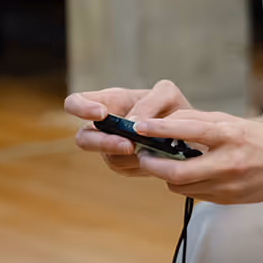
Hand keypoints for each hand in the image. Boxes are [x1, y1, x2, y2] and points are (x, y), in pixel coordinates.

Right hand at [65, 80, 192, 177]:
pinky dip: (141, 163)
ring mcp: (111, 148)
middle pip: (83, 138)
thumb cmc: (171, 106)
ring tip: (149, 151)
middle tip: (128, 145)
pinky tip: (157, 157)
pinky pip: (126, 167)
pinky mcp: (124, 165)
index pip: (75, 102)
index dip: (81, 108)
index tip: (102, 114)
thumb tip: (133, 123)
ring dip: (128, 156)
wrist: (187, 131)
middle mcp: (103, 127)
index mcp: (109, 102)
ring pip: (108, 156)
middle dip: (104, 143)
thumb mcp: (166, 95)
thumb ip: (151, 102)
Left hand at [124, 111, 262, 203]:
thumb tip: (166, 124)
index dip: (159, 128)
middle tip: (144, 155)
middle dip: (153, 164)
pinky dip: (185, 184)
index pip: (189, 130)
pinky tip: (191, 174)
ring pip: (180, 185)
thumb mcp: (237, 123)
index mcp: (232, 135)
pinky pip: (193, 193)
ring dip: (167, 175)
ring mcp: (227, 184)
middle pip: (176, 170)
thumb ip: (203, 123)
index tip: (138, 126)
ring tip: (167, 163)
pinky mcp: (226, 199)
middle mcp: (229, 161)